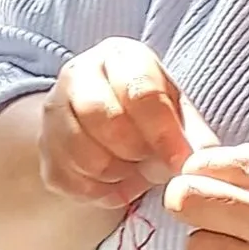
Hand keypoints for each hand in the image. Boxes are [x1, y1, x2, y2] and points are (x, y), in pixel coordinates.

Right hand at [38, 41, 206, 209]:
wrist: (106, 129)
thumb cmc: (151, 118)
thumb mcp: (179, 116)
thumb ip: (194, 137)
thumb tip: (206, 162)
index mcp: (120, 57)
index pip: (139, 92)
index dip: (163, 133)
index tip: (180, 163)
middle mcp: (79, 73)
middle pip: (104, 119)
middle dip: (135, 152)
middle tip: (151, 162)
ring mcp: (53, 110)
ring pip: (83, 153)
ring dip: (117, 174)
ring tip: (133, 171)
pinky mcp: (42, 147)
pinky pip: (68, 179)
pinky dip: (97, 192)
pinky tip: (114, 184)